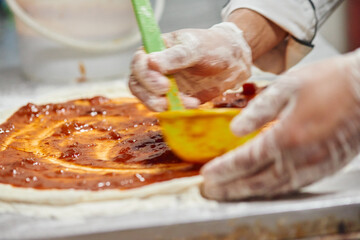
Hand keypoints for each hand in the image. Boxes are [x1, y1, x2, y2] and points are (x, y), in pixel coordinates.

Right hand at [129, 22, 251, 110]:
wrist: (232, 60)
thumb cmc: (212, 46)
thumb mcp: (195, 48)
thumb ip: (174, 56)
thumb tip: (151, 62)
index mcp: (155, 49)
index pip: (139, 64)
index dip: (147, 77)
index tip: (164, 86)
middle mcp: (154, 67)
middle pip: (137, 85)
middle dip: (150, 96)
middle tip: (167, 102)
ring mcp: (162, 84)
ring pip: (148, 99)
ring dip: (164, 105)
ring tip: (188, 102)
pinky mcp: (173, 97)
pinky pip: (167, 107)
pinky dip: (177, 109)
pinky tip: (194, 103)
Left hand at [201, 49, 359, 200]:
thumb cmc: (330, 81)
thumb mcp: (289, 85)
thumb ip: (260, 109)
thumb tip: (235, 129)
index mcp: (288, 135)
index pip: (247, 159)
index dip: (225, 169)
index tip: (207, 174)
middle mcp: (301, 156)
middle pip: (258, 180)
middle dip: (231, 187)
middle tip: (211, 191)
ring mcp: (316, 164)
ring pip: (276, 187)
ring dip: (249, 193)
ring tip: (230, 194)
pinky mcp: (327, 166)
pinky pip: (295, 185)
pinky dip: (274, 191)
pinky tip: (263, 190)